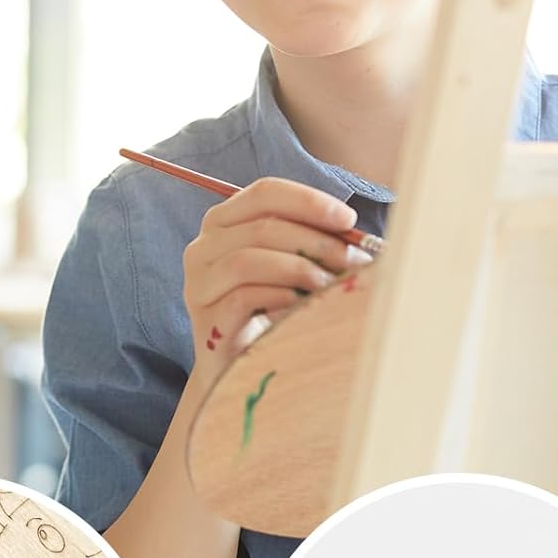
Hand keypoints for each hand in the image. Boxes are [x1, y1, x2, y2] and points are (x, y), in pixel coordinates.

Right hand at [182, 176, 369, 373]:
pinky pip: (242, 298)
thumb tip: (358, 239)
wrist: (237, 363)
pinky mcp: (205, 319)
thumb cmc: (270, 307)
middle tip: (351, 260)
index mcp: (224, 222)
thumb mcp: (289, 265)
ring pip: (246, 260)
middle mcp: (203, 247)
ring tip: (329, 286)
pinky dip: (279, 297)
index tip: (348, 221)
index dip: (308, 201)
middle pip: (260, 228)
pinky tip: (301, 305)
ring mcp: (199, 284)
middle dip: (314, 241)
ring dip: (298, 269)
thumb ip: (312, 242)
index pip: (263, 193)